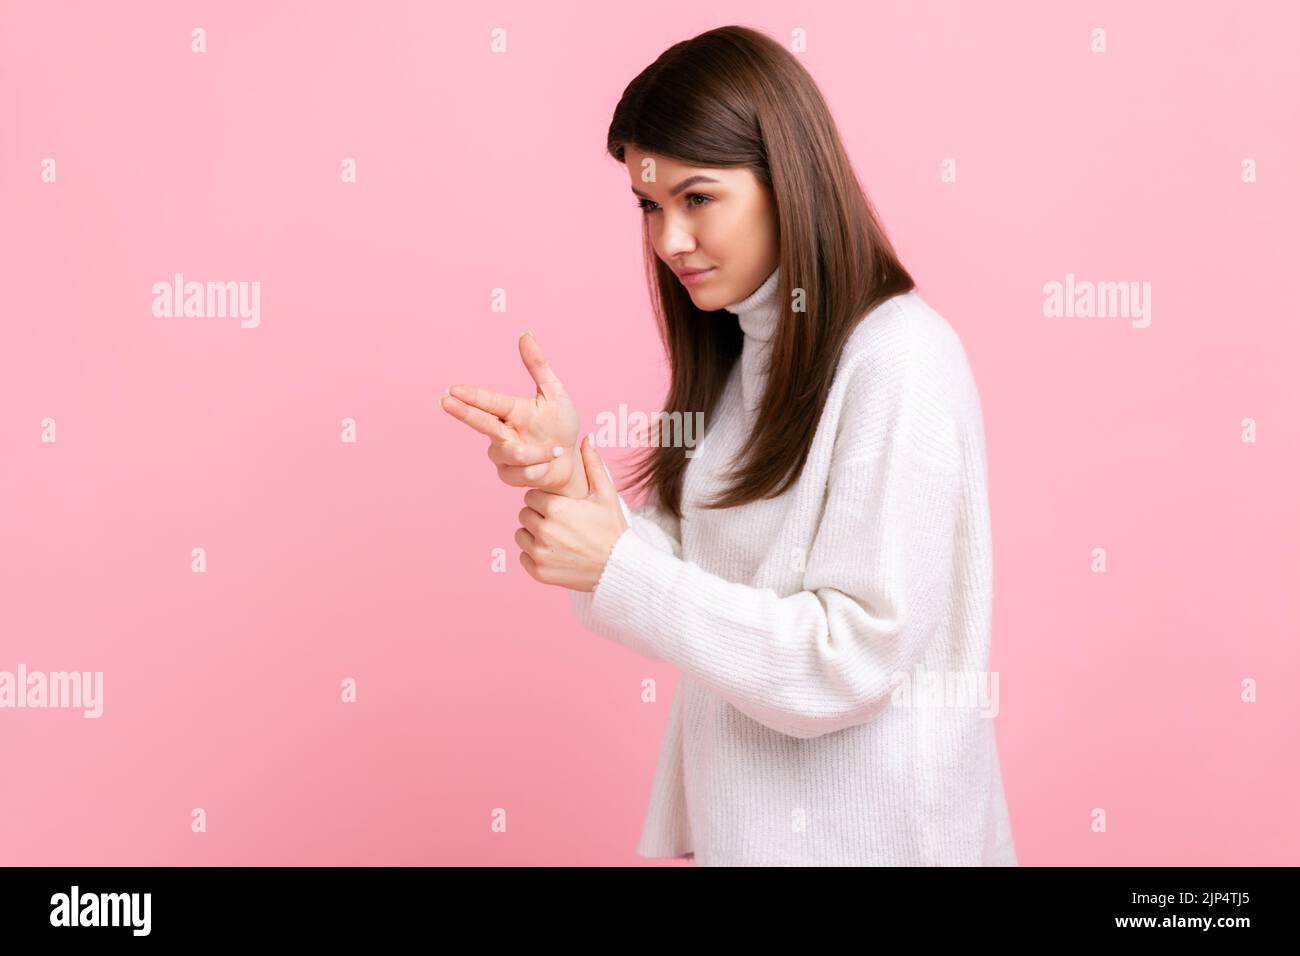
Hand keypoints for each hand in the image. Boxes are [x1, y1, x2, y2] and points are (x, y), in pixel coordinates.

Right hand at [440, 331, 584, 494]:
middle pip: (480, 422)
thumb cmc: (561, 425)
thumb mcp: (556, 394)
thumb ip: (539, 366)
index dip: (472, 396)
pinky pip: (521, 473)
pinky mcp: (509, 475)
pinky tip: (548, 464)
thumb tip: (525, 334)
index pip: (489, 401)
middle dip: (464, 412)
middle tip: (445, 401)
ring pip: (511, 453)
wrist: (571, 461)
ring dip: (537, 453)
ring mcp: (503, 454)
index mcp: (512, 409)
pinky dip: (541, 468)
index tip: (453, 389)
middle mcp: (503, 431)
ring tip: (556, 449)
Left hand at [516, 433, 629, 590]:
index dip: (547, 500)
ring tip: (558, 538)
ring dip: (534, 535)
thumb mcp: (606, 494)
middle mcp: (544, 530)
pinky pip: (523, 557)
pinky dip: (534, 555)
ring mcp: (540, 553)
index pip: (532, 495)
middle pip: (525, 513)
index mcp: (556, 507)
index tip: (562, 508)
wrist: (619, 568)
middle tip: (562, 524)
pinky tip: (555, 553)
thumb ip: (593, 465)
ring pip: (521, 534)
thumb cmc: (613, 529)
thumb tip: (587, 439)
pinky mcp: (539, 572)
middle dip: (539, 516)